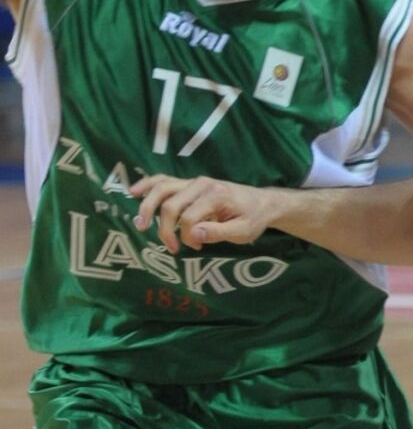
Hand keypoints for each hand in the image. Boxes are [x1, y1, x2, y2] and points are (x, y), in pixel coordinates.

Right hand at [130, 174, 274, 252]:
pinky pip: (164, 181)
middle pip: (171, 205)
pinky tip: (134, 192)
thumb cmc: (253, 218)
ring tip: (140, 224)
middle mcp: (203, 184)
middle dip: (166, 229)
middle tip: (171, 248)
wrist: (262, 203)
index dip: (187, 237)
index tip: (197, 247)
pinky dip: (148, 185)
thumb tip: (193, 234)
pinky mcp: (189, 183)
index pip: (189, 218)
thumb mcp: (243, 231)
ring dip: (148, 206)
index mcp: (216, 195)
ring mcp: (194, 182)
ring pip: (162, 189)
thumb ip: (219, 232)